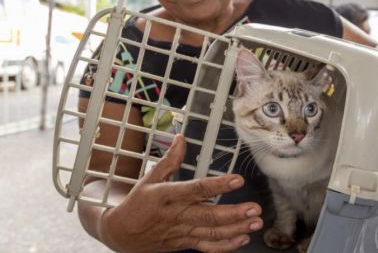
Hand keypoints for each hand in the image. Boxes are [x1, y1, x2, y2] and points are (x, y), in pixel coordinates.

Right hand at [100, 135, 262, 251]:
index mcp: (168, 195)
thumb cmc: (137, 203)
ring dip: (235, 230)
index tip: (237, 180)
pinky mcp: (183, 244)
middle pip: (208, 216)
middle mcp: (176, 215)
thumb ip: (170, 159)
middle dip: (233, 214)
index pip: (196, 189)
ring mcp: (181, 232)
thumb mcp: (150, 178)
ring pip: (211, 233)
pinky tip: (242, 239)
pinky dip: (225, 246)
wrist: (120, 234)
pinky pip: (206, 247)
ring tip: (255, 222)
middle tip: (254, 208)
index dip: (218, 185)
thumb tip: (180, 138)